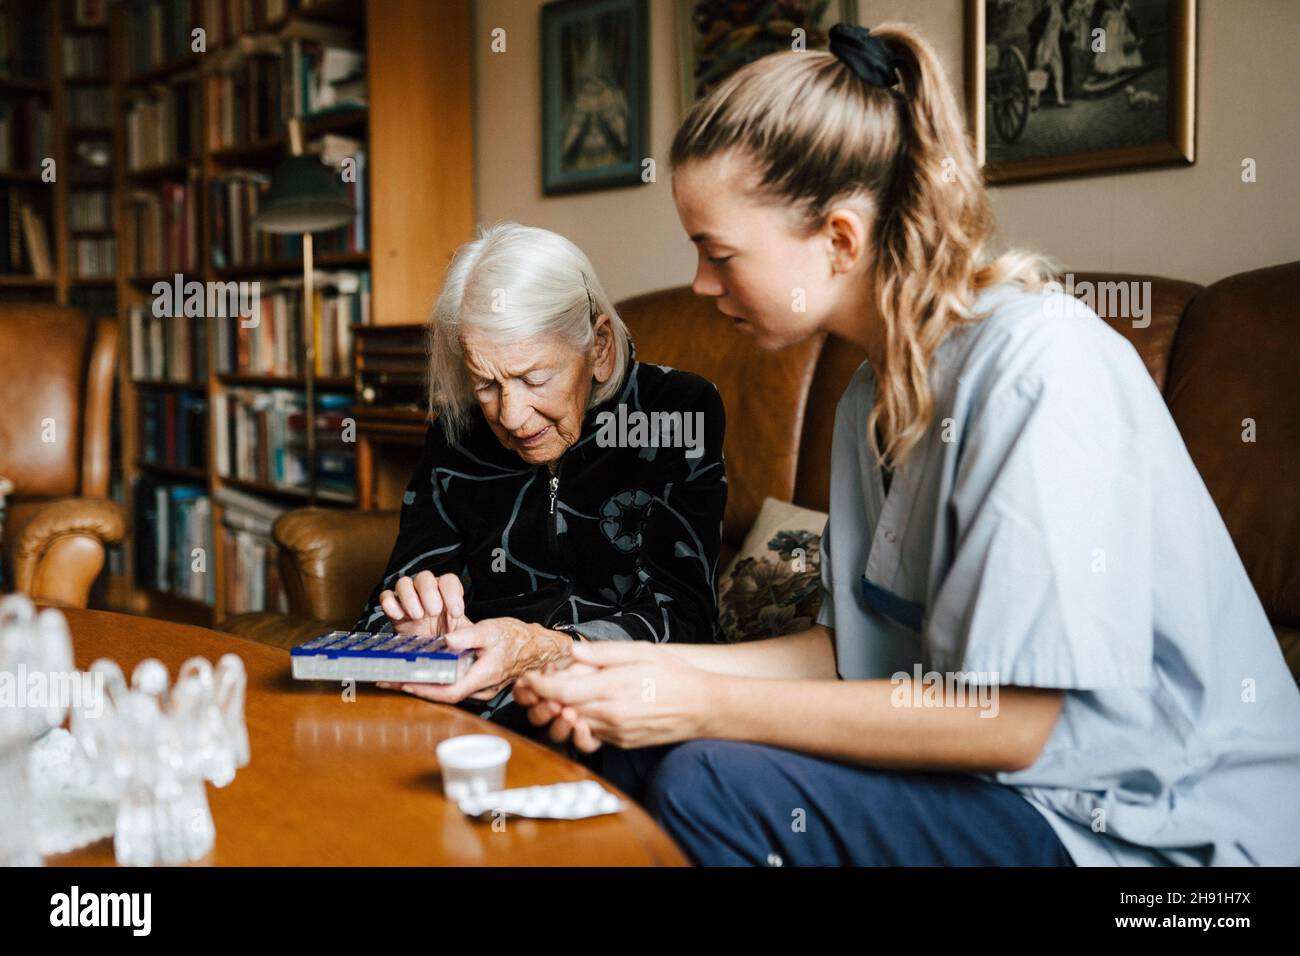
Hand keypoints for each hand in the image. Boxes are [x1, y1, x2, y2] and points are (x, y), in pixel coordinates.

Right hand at [379, 571, 468, 636]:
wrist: (430, 655)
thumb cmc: (448, 642)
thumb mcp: (464, 637)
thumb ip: (469, 635)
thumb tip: (463, 638)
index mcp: (446, 595)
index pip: (449, 580)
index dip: (452, 593)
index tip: (455, 613)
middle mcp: (426, 593)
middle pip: (424, 576)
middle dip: (430, 593)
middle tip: (434, 612)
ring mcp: (408, 600)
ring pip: (403, 582)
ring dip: (410, 597)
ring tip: (418, 616)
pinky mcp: (393, 611)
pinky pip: (386, 597)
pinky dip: (390, 603)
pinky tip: (399, 616)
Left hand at [379, 617, 568, 704]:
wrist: (539, 648)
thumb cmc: (518, 638)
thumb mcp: (493, 629)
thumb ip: (469, 636)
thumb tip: (446, 641)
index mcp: (484, 675)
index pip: (450, 691)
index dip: (425, 690)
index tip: (404, 684)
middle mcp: (481, 687)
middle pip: (444, 694)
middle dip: (416, 688)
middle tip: (390, 681)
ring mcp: (482, 688)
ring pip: (449, 690)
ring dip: (425, 684)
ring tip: (400, 676)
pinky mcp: (481, 684)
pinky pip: (455, 685)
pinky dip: (438, 680)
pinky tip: (424, 671)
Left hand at [520, 641, 712, 749]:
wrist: (703, 707)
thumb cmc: (675, 676)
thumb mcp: (642, 651)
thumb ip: (604, 653)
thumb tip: (574, 651)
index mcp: (613, 688)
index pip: (562, 690)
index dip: (540, 686)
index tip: (529, 678)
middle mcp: (611, 714)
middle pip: (562, 709)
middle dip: (544, 699)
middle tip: (533, 687)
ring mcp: (616, 732)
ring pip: (574, 725)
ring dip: (561, 713)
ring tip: (558, 698)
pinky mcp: (622, 743)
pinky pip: (592, 735)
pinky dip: (582, 724)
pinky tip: (584, 710)